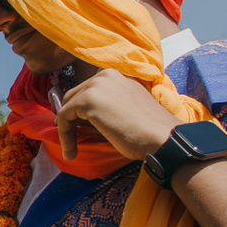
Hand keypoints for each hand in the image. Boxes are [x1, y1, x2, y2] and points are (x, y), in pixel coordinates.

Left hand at [54, 68, 178, 162]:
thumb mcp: (125, 109)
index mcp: (116, 75)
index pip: (88, 90)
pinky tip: (70, 151)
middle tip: (71, 139)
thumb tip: (82, 118)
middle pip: (74, 96)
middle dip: (70, 118)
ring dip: (66, 130)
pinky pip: (64, 118)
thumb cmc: (148, 130)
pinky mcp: (88, 100)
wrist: (162, 137)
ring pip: (68, 107)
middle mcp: (104, 75)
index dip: (79, 110)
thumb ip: (106, 107)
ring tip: (71, 150)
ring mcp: (96, 85)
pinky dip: (64, 135)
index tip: (76, 128)